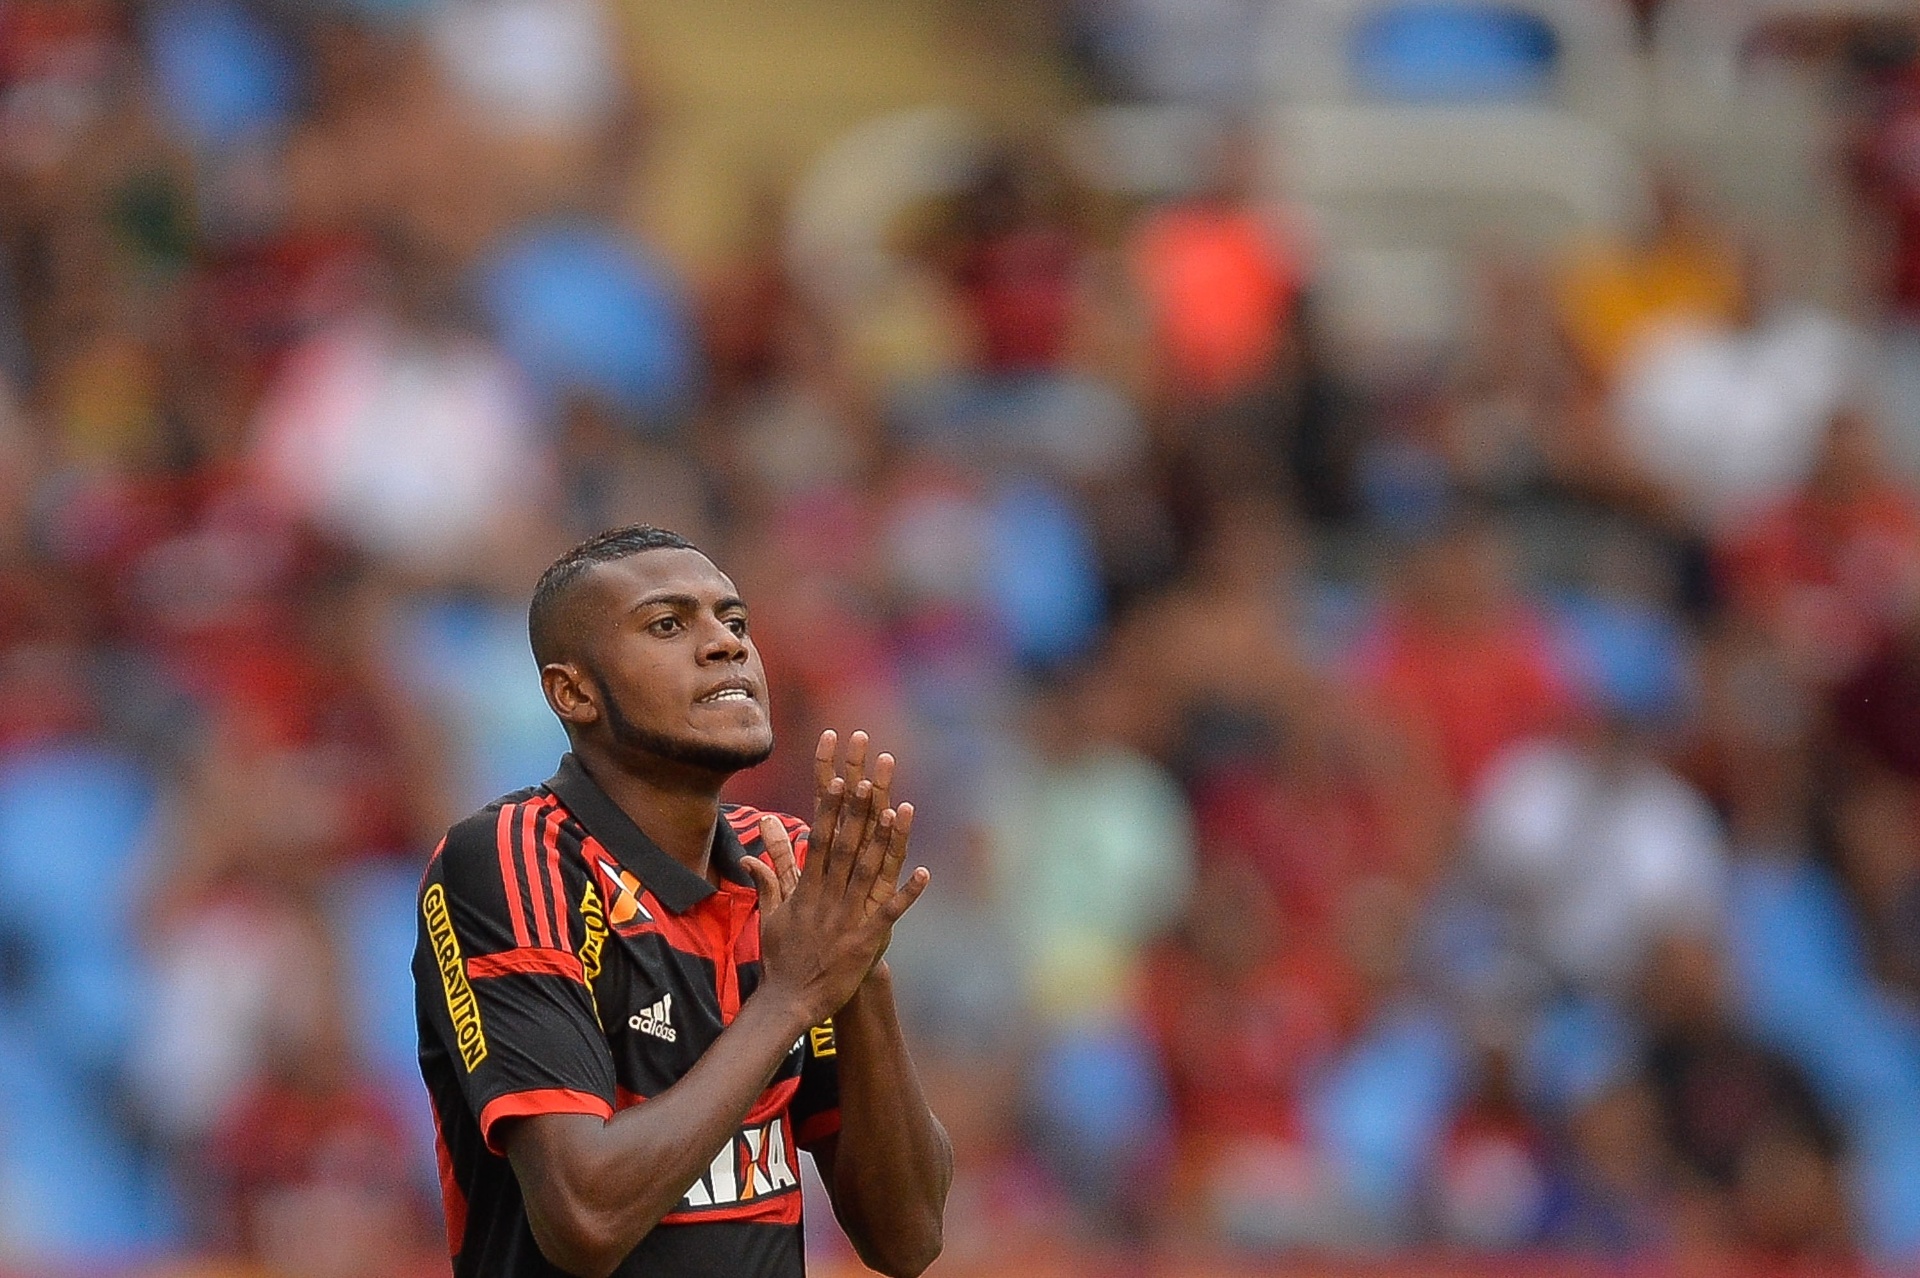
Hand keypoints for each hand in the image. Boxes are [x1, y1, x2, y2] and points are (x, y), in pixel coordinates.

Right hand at [741, 730, 929, 1027]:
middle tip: (869, 781)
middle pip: (845, 848)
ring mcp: (847, 918)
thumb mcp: (770, 916)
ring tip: (898, 811)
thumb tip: (748, 856)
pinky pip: (889, 913)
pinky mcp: (865, 940)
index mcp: (807, 889)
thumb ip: (766, 882)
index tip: (838, 782)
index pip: (820, 841)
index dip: (830, 811)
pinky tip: (924, 873)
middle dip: (857, 814)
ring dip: (884, 841)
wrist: (789, 1001)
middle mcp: (827, 897)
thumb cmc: (780, 959)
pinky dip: (907, 893)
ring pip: (869, 872)